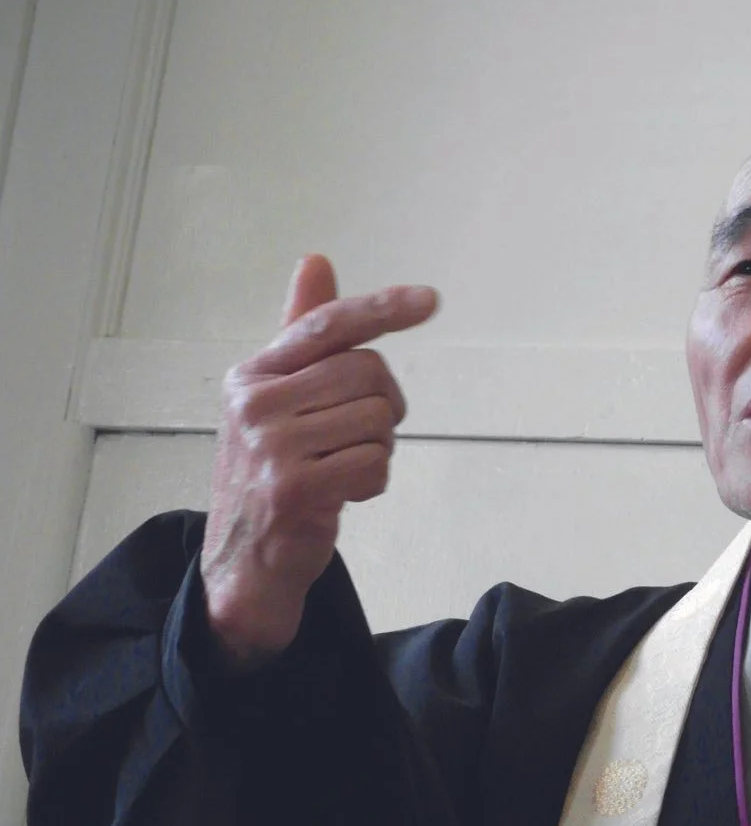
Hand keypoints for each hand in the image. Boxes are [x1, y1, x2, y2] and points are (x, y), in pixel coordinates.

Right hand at [200, 254, 437, 666]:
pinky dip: (373, 482)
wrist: (244, 563)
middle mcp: (255, 403)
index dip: (382, 308)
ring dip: (379, 448)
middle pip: (368, 373)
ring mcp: (271, 447)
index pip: (327, 326)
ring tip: (342, 469)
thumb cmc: (271, 475)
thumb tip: (316, 262)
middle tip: (359, 437)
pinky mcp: (293, 489)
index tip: (429, 300)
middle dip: (384, 406)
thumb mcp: (278, 401)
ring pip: (378, 419)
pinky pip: (374, 463)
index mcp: (252, 374)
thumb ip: (301, 337)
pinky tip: (343, 494)